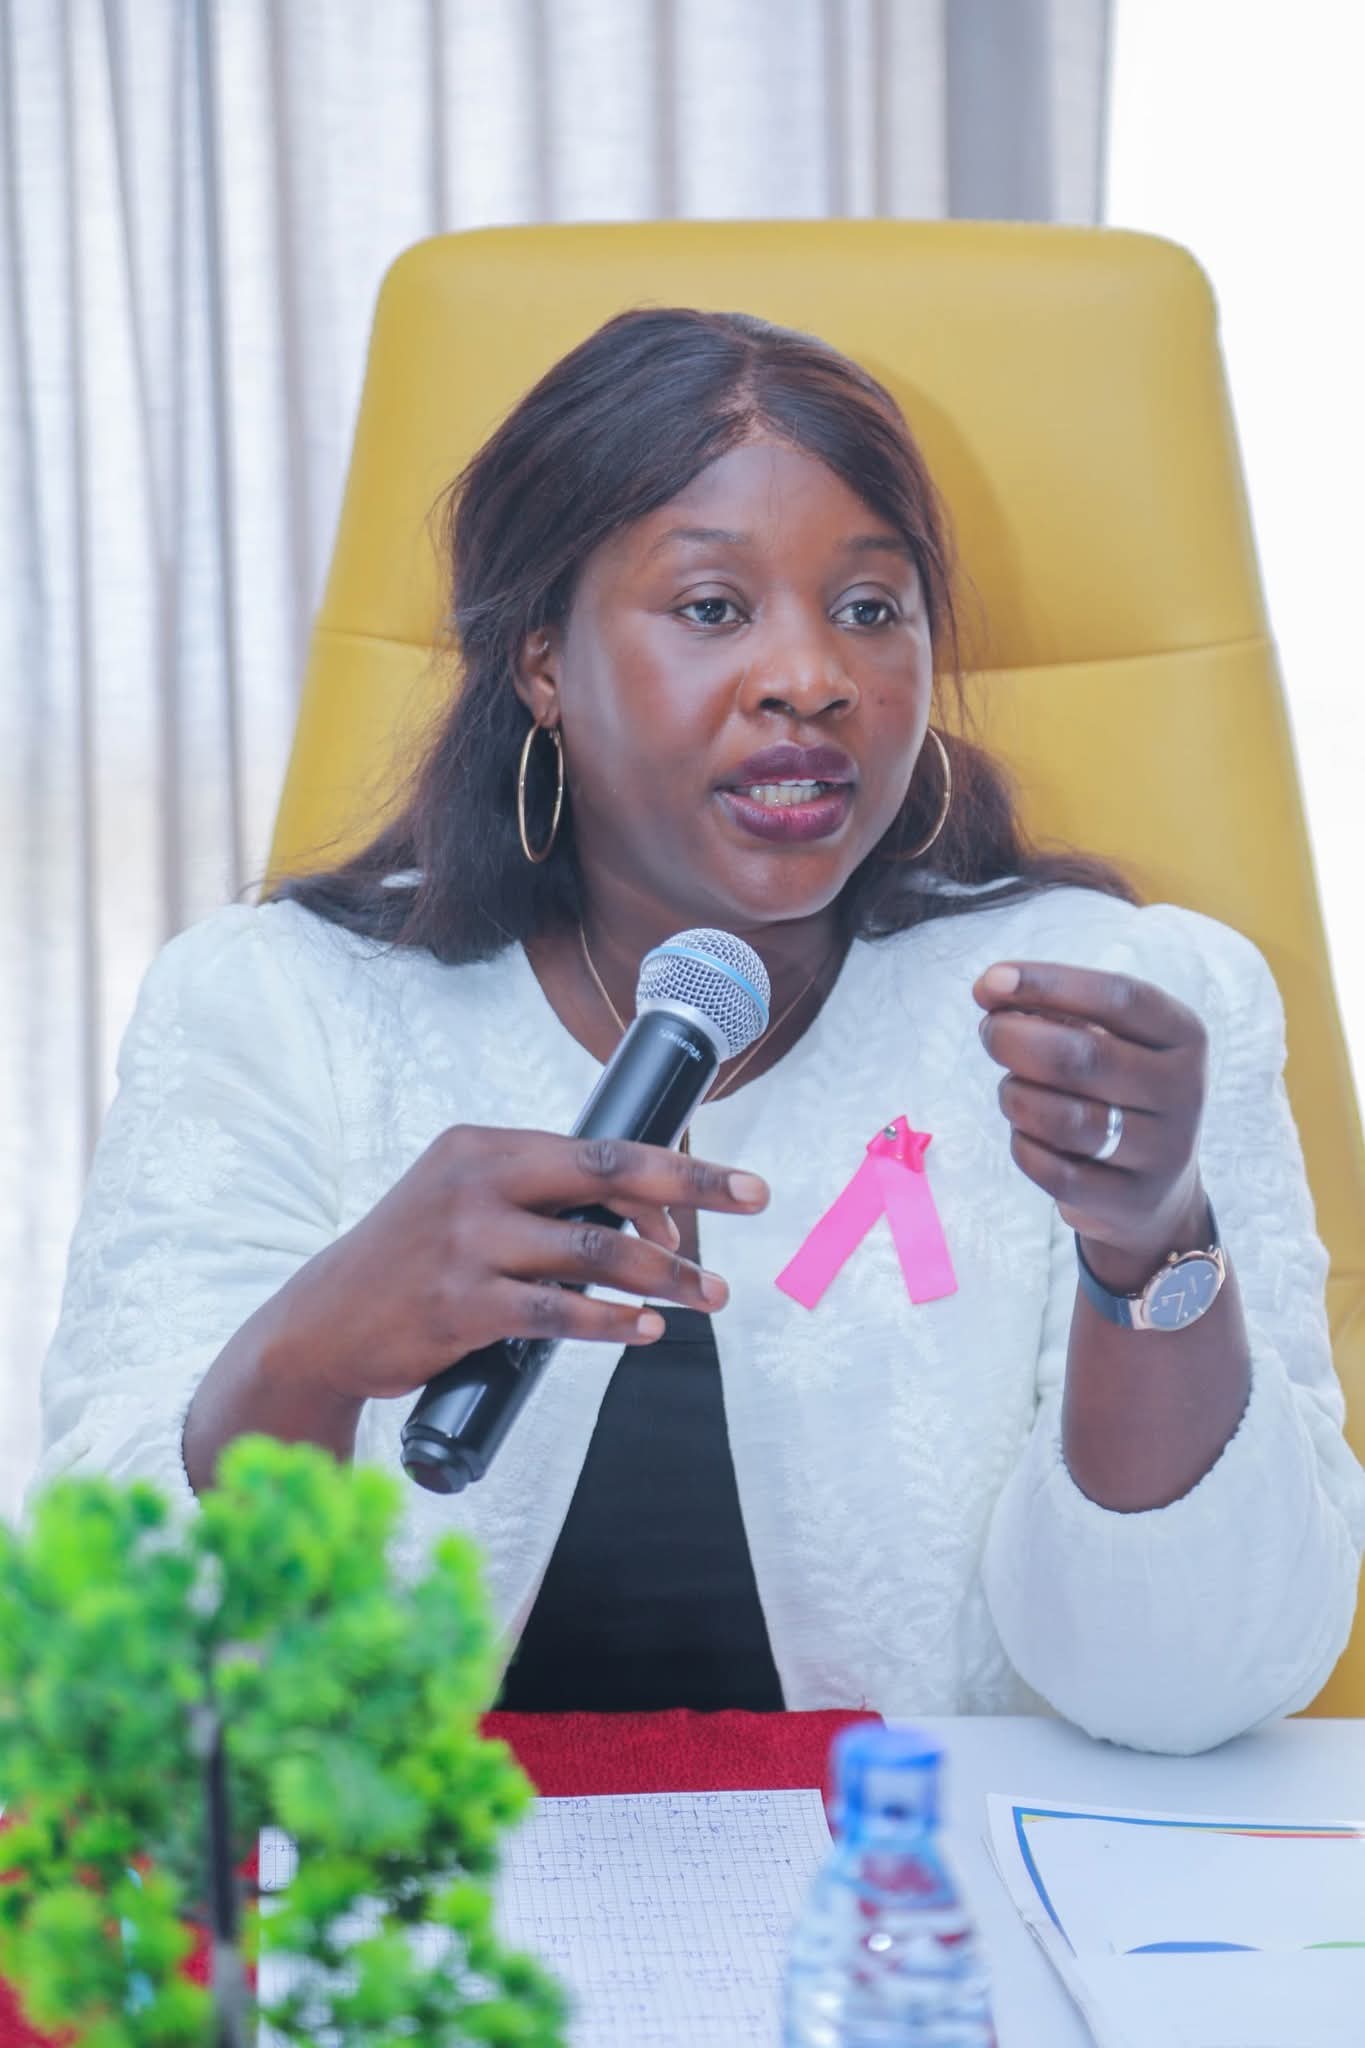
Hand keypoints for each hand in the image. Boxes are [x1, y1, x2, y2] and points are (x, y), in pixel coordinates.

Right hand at [268, 1127, 768, 1404]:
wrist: (323, 1324)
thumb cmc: (412, 1263)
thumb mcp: (462, 1203)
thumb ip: (540, 1201)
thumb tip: (642, 1217)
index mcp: (482, 1147)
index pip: (599, 1147)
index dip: (674, 1170)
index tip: (734, 1186)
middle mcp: (475, 1182)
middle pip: (608, 1177)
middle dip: (692, 1190)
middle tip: (754, 1200)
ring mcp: (466, 1243)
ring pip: (595, 1253)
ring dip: (664, 1276)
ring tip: (708, 1296)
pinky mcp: (461, 1305)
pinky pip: (557, 1313)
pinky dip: (611, 1322)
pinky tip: (643, 1329)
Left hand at [972, 961, 1211, 1289]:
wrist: (1155, 1192)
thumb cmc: (1116, 1093)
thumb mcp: (1110, 1042)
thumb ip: (1057, 1012)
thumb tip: (991, 990)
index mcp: (1184, 1036)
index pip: (1118, 998)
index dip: (1047, 984)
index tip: (990, 981)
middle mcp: (1184, 1091)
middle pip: (1084, 1056)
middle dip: (1016, 1039)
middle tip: (988, 1033)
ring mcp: (1162, 1151)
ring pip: (1062, 1118)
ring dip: (1016, 1097)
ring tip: (1011, 1089)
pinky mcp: (1129, 1200)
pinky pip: (1053, 1170)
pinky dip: (1023, 1145)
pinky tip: (1026, 1133)